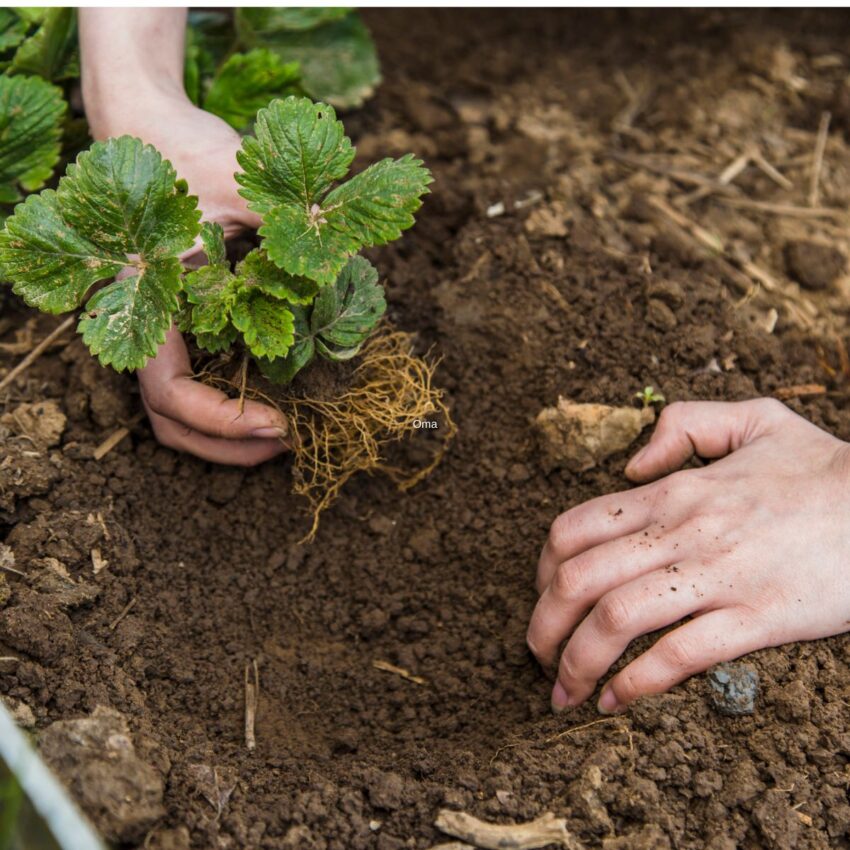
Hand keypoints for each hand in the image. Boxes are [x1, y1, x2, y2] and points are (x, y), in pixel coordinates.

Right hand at [79, 9, 286, 464]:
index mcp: (147, 303)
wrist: (147, 124)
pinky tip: (270, 395)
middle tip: (290, 443)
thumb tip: (347, 267)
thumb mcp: (242, 181)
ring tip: (283, 433)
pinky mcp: (175, 320)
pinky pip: (192, 379)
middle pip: (169, 420)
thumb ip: (288, 224)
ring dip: (226, 435)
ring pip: (176, 410)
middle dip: (227, 446)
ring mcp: (157, 327)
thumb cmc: (186, 149)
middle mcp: (143, 325)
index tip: (278, 423)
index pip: (170, 391)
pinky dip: (226, 403)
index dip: (221, 419)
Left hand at [527, 398, 849, 714]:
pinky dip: (637, 683)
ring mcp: (718, 576)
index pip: (574, 529)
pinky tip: (616, 701)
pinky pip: (680, 655)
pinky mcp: (759, 618)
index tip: (541, 596)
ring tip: (563, 691)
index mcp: (673, 491)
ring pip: (617, 620)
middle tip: (535, 656)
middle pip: (579, 580)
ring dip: (576, 662)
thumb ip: (683, 423)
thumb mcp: (752, 418)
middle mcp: (683, 532)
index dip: (542, 569)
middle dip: (542, 625)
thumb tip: (630, 465)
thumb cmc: (822, 469)